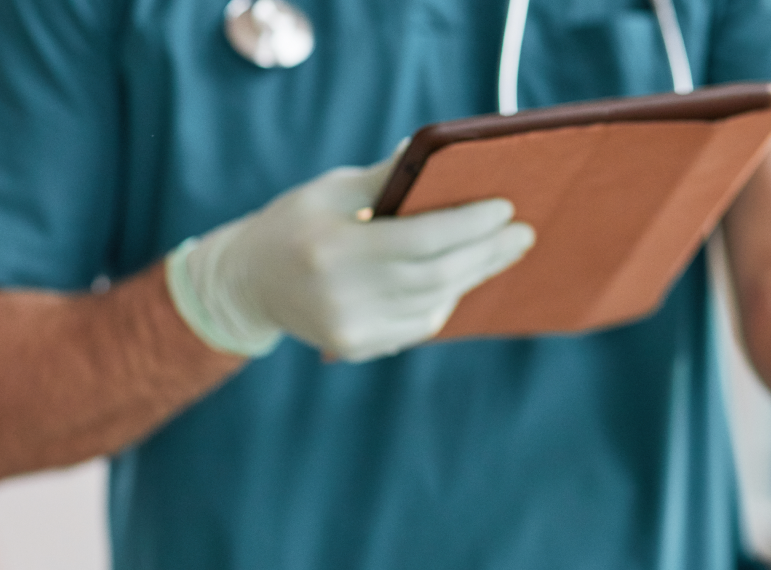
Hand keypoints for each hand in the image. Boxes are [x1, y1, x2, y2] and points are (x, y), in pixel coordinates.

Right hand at [166, 148, 534, 360]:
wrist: (247, 283)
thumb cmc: (295, 223)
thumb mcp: (331, 190)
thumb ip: (387, 177)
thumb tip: (441, 151)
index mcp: (333, 248)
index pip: (420, 239)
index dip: (469, 225)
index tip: (505, 208)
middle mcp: (341, 295)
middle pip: (436, 275)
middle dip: (486, 252)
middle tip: (523, 233)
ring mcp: (350, 329)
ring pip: (434, 303)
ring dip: (474, 275)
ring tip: (503, 250)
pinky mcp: (357, 348)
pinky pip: (419, 324)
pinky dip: (447, 298)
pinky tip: (464, 276)